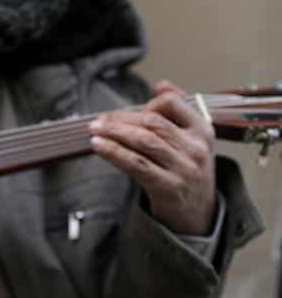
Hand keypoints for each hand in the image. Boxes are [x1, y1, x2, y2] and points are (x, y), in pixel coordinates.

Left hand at [89, 80, 216, 235]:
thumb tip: (161, 84)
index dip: (147, 103)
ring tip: (93, 130)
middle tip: (98, 120)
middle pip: (152, 122)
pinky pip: (136, 164)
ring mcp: (183, 168)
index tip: (128, 112)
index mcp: (203, 130)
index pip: (172, 103)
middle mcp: (196, 147)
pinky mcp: (168, 187)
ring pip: (143, 141)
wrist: (197, 213)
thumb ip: (178, 112)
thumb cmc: (187, 170)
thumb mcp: (192, 140)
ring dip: (114, 132)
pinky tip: (98, 146)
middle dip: (121, 119)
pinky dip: (114, 152)